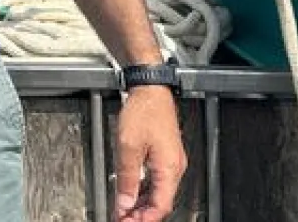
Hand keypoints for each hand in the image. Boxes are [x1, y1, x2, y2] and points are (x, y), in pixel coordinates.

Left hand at [114, 86, 186, 220]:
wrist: (150, 89)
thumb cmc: (144, 111)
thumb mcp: (128, 146)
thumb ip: (127, 177)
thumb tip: (124, 202)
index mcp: (169, 168)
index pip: (161, 205)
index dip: (144, 219)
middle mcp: (175, 167)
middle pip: (161, 201)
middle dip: (142, 214)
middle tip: (123, 219)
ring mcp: (172, 161)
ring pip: (159, 191)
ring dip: (142, 203)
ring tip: (124, 210)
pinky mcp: (165, 154)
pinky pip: (157, 179)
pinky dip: (144, 189)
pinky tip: (132, 193)